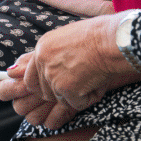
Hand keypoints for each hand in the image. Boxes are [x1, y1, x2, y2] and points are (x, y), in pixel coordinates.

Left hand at [0, 13, 140, 129]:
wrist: (111, 41)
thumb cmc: (97, 35)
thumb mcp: (67, 37)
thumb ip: (51, 53)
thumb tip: (36, 69)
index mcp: (41, 48)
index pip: (30, 77)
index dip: (42, 86)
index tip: (54, 88)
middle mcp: (43, 62)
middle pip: (44, 92)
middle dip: (60, 93)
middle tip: (79, 83)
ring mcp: (53, 77)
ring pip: (61, 99)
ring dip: (76, 94)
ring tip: (92, 77)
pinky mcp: (66, 90)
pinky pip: (76, 104)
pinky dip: (88, 98)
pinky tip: (97, 82)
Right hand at [0, 56, 75, 129]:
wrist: (87, 62)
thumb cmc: (64, 55)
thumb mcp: (45, 54)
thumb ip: (27, 63)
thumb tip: (9, 72)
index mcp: (21, 82)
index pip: (4, 91)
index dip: (10, 90)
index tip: (25, 85)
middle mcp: (28, 98)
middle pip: (19, 107)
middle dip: (33, 98)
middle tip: (48, 87)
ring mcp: (41, 110)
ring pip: (33, 118)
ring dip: (47, 106)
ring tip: (61, 93)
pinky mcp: (56, 119)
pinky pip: (50, 123)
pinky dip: (61, 113)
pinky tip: (70, 102)